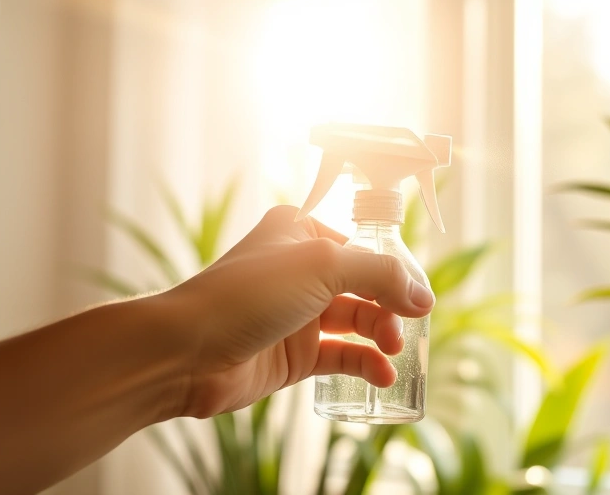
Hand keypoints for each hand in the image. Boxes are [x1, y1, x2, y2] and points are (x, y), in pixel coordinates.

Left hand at [167, 205, 433, 417]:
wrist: (185, 352)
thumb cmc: (246, 295)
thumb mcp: (322, 266)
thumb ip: (379, 275)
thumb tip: (423, 297)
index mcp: (300, 232)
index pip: (361, 246)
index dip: (394, 269)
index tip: (420, 294)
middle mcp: (300, 270)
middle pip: (364, 285)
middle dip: (390, 306)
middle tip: (408, 327)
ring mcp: (297, 314)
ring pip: (356, 321)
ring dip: (380, 335)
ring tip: (393, 352)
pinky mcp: (294, 355)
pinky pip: (341, 356)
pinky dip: (364, 364)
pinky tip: (380, 376)